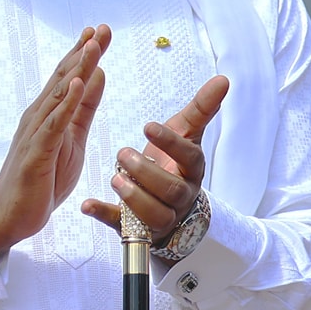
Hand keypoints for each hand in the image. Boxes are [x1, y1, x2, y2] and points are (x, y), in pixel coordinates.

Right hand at [0, 26, 109, 260]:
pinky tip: (78, 85)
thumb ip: (84, 109)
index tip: (100, 31)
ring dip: (77, 70)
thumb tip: (96, 77)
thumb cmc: (42, 177)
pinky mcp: (37, 152)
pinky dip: (67, 103)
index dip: (84, 54)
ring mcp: (36, 132)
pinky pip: (54, 124)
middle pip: (64, 78)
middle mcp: (39, 116)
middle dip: (83, 53)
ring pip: (60, 95)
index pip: (69, 77)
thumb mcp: (72, 139)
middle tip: (101, 28)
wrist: (11, 211)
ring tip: (92, 47)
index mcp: (49, 113)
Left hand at [82, 74, 224, 240]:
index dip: (171, 143)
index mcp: (191, 171)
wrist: (172, 205)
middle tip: (124, 153)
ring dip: (132, 196)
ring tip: (114, 177)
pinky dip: (103, 215)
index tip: (147, 126)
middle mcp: (180, 197)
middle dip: (147, 172)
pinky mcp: (137, 230)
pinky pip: (121, 227)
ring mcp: (160, 216)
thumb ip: (201, 109)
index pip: (190, 158)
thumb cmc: (174, 163)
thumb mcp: (185, 135)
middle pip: (171, 190)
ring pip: (153, 215)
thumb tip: (223, 80)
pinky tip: (87, 204)